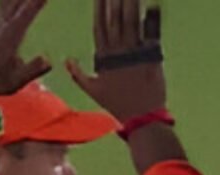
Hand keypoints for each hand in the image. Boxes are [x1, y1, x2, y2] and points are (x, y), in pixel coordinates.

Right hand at [66, 0, 165, 121]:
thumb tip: (66, 60)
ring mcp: (136, 54)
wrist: (142, 118)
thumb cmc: (118, 104)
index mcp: (104, 57)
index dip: (100, 8)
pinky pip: (151, 34)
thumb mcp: (93, 90)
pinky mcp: (152, 57)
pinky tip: (152, 5)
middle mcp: (119, 52)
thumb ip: (78, 74)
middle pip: (115, 19)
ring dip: (131, 3)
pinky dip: (152, 19)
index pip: (100, 26)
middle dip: (115, 0)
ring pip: (131, 22)